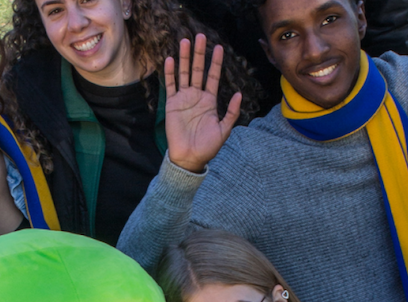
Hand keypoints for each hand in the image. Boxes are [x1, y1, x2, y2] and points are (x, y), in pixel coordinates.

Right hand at [164, 33, 242, 172]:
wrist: (189, 157)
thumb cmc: (208, 146)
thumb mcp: (224, 129)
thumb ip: (231, 112)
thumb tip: (238, 93)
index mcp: (209, 101)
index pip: (213, 76)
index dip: (215, 62)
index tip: (218, 48)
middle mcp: (196, 96)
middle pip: (198, 70)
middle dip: (199, 54)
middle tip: (200, 37)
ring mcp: (183, 99)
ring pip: (184, 74)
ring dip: (185, 58)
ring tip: (185, 42)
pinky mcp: (172, 104)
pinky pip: (170, 85)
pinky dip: (170, 73)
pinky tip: (170, 60)